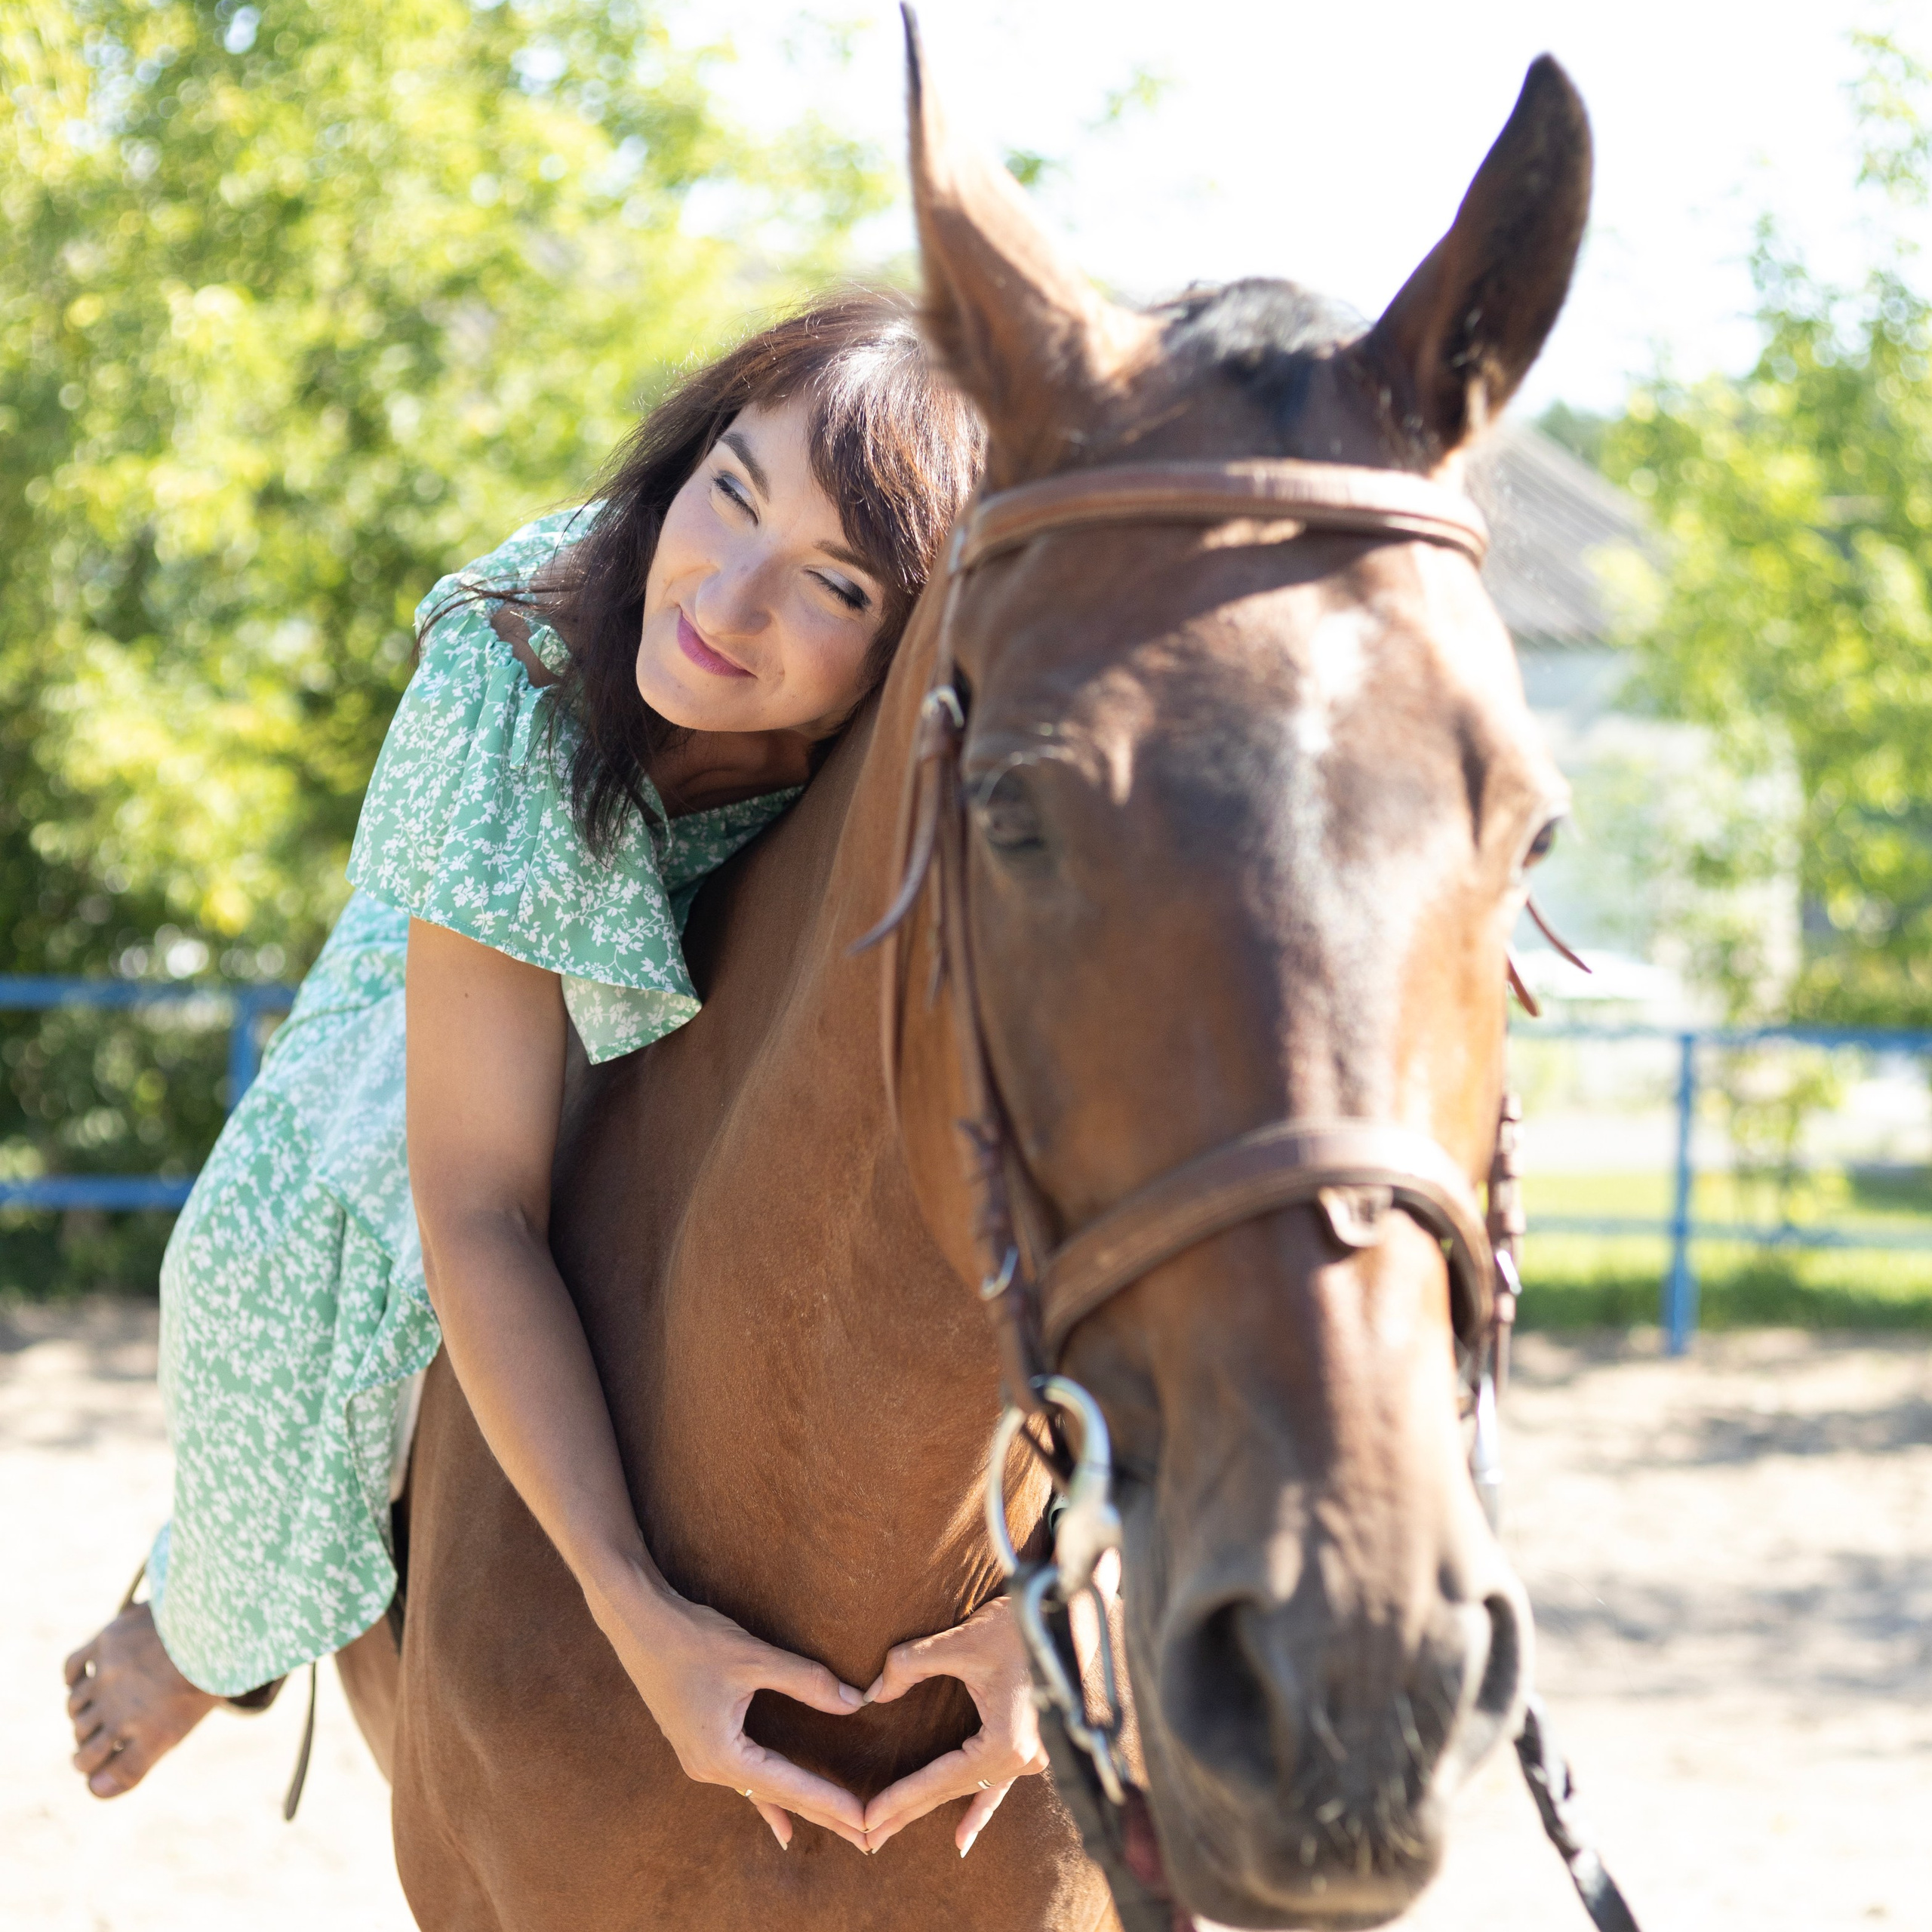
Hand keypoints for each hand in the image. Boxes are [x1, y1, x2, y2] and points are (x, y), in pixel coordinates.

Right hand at [592, 1570, 868, 1852]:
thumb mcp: (754, 1658)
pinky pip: (743, 1781)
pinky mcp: (699, 1745)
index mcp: (723, 1754)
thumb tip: (855, 1702)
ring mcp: (700, 1760)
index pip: (791, 1785)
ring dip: (802, 1807)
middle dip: (824, 1817)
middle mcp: (709, 1768)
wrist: (637, 1624)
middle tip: (867, 1841)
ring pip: (763, 1791)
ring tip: (839, 1829)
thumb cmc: (692, 1638)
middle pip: (780, 1797)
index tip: (867, 1823)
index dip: (831, 1802)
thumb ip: (806, 1682)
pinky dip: (768, 1800)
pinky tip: (781, 1825)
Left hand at [859, 1592, 1050, 1857]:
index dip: (899, 1798)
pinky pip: (999, 1787)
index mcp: (1005, 1743)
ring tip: (893, 1833)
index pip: (939, 1780)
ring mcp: (1032, 1757)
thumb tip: (871, 1694)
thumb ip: (910, 1665)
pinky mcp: (1032, 1746)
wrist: (1067, 1612)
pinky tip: (962, 1840)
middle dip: (906, 1813)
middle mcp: (1022, 1759)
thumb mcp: (961, 1641)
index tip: (865, 1819)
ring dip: (931, 1810)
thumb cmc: (1018, 1625)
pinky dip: (979, 1812)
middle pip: (951, 1792)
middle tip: (866, 1838)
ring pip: (970, 1790)